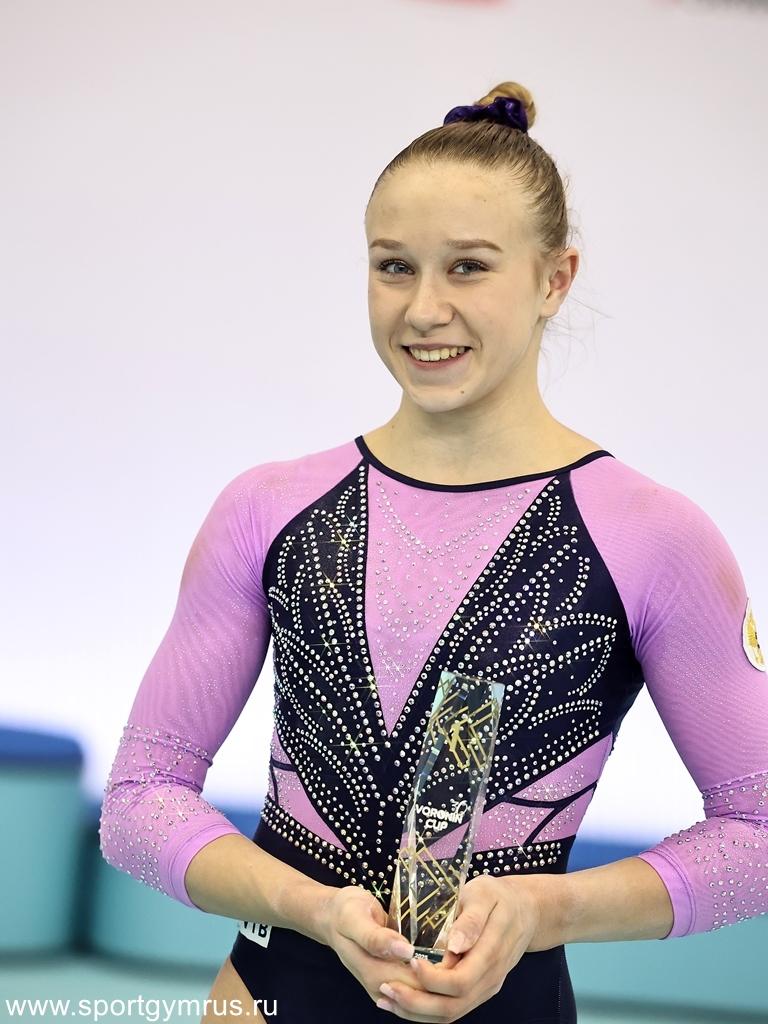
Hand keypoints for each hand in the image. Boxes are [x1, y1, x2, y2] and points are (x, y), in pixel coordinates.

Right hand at [316, 884, 460, 1008]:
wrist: (332, 916)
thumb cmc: (345, 912)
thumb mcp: (355, 918)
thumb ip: (376, 937)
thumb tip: (404, 951)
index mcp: (374, 973)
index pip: (417, 986)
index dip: (440, 974)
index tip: (458, 950)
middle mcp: (382, 987)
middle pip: (424, 993)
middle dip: (447, 978)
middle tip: (467, 951)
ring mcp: (387, 986)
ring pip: (424, 994)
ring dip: (444, 980)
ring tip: (461, 955)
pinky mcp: (392, 979)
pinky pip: (419, 986)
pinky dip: (435, 978)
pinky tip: (448, 960)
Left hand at [374, 874, 542, 1021]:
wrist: (525, 911)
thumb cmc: (498, 897)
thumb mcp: (484, 894)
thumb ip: (470, 920)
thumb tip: (455, 946)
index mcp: (491, 952)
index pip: (460, 981)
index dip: (432, 980)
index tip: (409, 961)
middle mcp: (490, 978)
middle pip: (453, 1006)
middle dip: (416, 1003)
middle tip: (385, 988)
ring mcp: (486, 987)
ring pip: (451, 1013)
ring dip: (417, 1012)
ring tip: (386, 998)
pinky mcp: (479, 989)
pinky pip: (453, 1008)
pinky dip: (426, 1010)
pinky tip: (403, 1000)